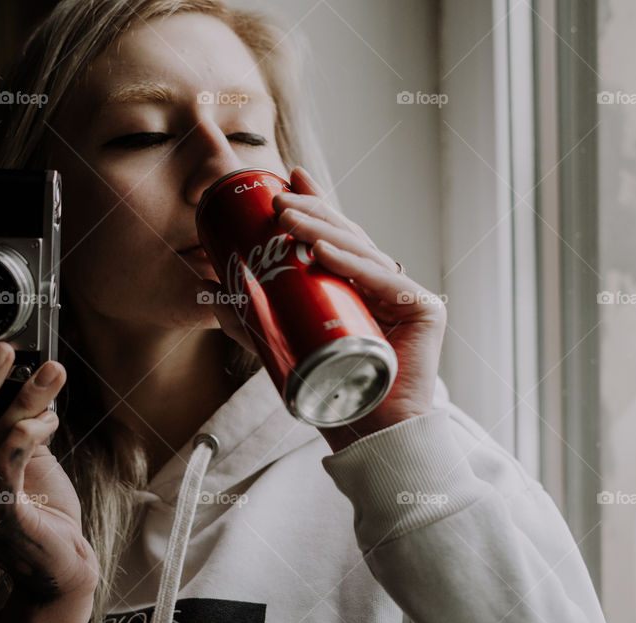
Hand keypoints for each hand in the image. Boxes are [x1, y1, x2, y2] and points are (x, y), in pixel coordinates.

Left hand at [202, 167, 445, 445]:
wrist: (368, 433)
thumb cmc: (329, 393)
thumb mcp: (280, 344)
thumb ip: (251, 316)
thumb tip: (210, 288)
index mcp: (356, 287)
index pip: (334, 237)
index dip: (314, 204)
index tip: (287, 177)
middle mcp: (383, 285)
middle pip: (347, 237)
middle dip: (312, 210)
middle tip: (278, 196)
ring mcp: (406, 295)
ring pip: (361, 251)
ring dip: (323, 229)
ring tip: (288, 217)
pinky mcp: (425, 309)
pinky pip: (383, 281)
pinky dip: (352, 263)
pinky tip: (323, 249)